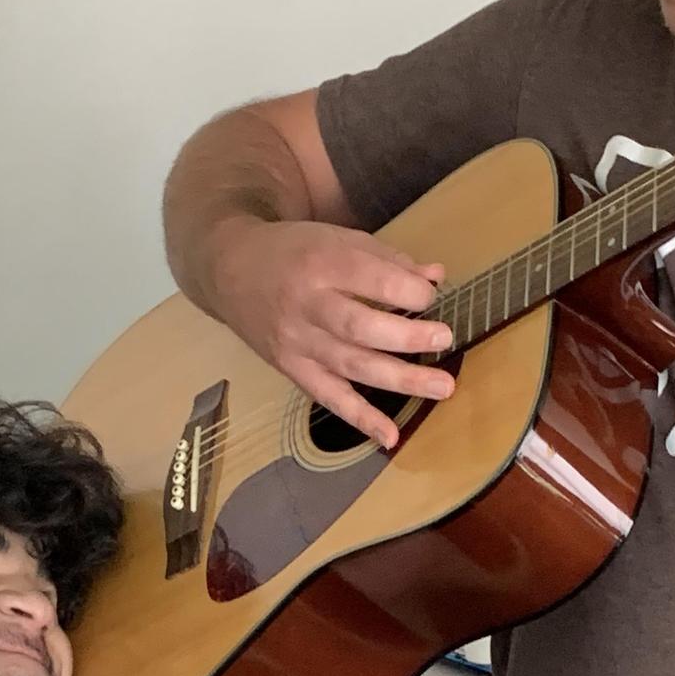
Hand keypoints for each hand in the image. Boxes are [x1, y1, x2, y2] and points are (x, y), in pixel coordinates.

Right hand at [207, 215, 452, 448]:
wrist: (230, 270)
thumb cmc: (292, 251)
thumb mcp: (336, 238)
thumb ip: (387, 259)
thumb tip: (435, 278)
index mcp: (322, 262)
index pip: (373, 280)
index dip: (409, 292)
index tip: (431, 296)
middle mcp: (308, 305)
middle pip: (361, 328)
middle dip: (408, 337)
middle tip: (444, 339)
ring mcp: (298, 342)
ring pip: (352, 366)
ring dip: (400, 379)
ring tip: (442, 387)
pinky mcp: (292, 369)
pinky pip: (329, 398)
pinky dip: (360, 419)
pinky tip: (389, 436)